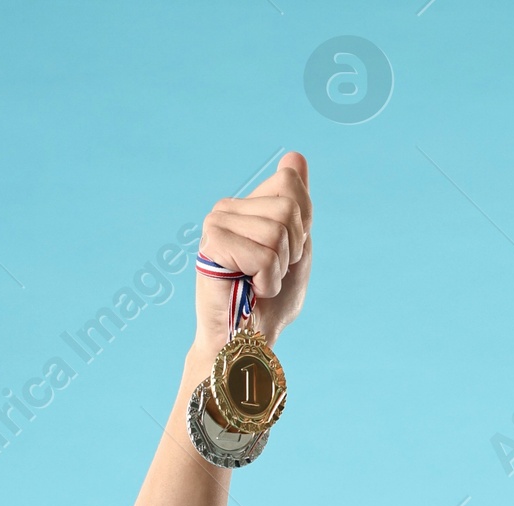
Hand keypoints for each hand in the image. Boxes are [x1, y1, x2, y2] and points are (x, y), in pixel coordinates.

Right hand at [193, 153, 311, 357]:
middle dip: (292, 250)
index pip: (290, 182)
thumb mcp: (297, 250)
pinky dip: (266, 281)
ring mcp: (217, 222)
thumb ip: (298, 206)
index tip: (286, 253)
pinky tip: (250, 290)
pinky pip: (262, 254)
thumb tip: (295, 155)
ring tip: (259, 283)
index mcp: (249, 204)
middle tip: (271, 273)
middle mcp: (230, 207)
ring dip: (278, 270)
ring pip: (277, 232)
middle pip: (288, 208)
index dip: (302, 225)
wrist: (247, 341)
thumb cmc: (270, 303)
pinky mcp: (212, 243)